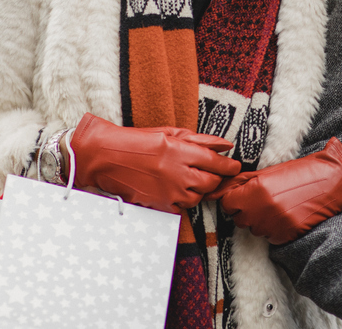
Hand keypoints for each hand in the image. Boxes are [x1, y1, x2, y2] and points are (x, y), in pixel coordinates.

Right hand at [68, 113, 239, 213]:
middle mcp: (176, 173)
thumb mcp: (168, 133)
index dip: (228, 166)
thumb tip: (225, 145)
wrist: (106, 158)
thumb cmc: (137, 141)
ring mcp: (169, 192)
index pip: (215, 162)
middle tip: (212, 173)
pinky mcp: (160, 205)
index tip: (234, 166)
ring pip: (198, 197)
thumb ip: (199, 140)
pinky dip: (183, 200)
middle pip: (210, 182)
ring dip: (198, 189)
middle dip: (215, 178)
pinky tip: (174, 188)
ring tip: (187, 178)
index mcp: (179, 151)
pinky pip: (183, 207)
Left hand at [207, 137, 341, 243]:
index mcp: (257, 190)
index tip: (242, 195)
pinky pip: (269, 237)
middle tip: (260, 199)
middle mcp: (264, 210)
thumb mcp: (269, 171)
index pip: (227, 202)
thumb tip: (219, 189)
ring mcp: (275, 225)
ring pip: (253, 229)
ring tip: (275, 205)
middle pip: (238, 217)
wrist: (332, 182)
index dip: (233, 198)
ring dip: (259, 220)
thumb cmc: (301, 173)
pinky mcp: (286, 235)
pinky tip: (284, 214)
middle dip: (245, 209)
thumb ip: (242, 181)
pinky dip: (273, 228)